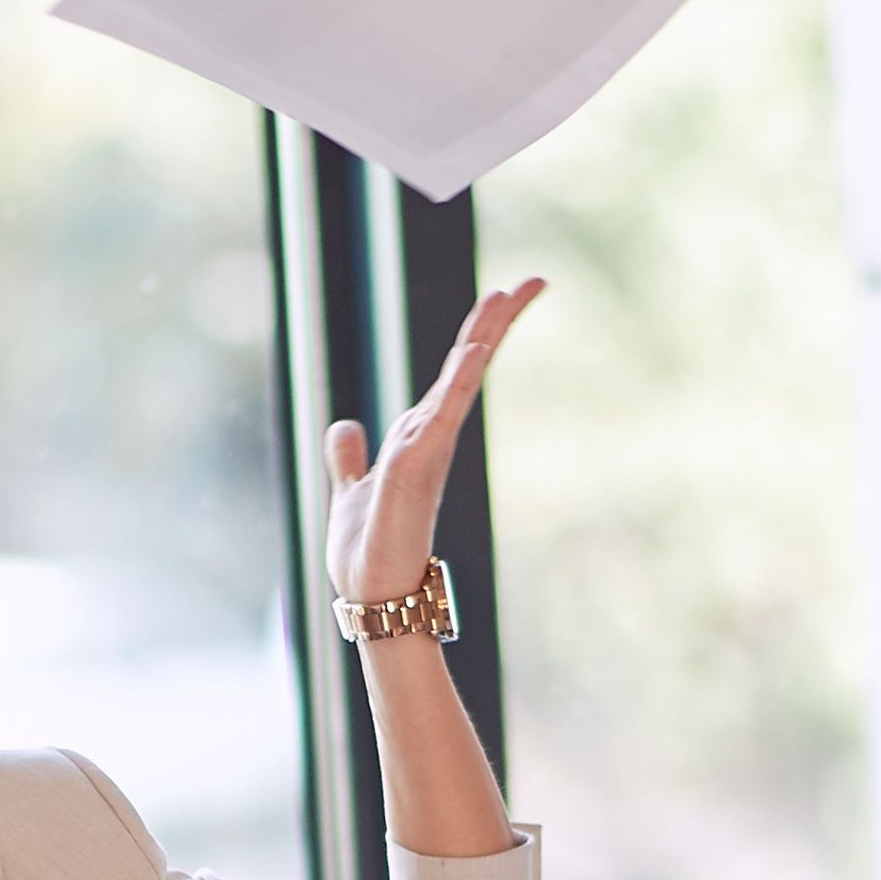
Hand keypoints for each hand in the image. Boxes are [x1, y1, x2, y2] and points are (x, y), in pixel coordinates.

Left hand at [320, 276, 543, 610]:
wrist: (373, 597)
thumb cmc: (369, 554)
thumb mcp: (352, 492)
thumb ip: (351, 458)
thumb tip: (346, 426)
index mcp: (418, 439)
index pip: (451, 375)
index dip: (477, 336)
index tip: (504, 297)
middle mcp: (430, 438)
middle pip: (466, 366)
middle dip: (496, 322)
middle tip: (534, 282)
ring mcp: (426, 449)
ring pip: (460, 380)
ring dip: (483, 336)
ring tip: (509, 295)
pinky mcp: (415, 465)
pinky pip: (441, 413)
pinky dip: (457, 380)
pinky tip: (473, 351)